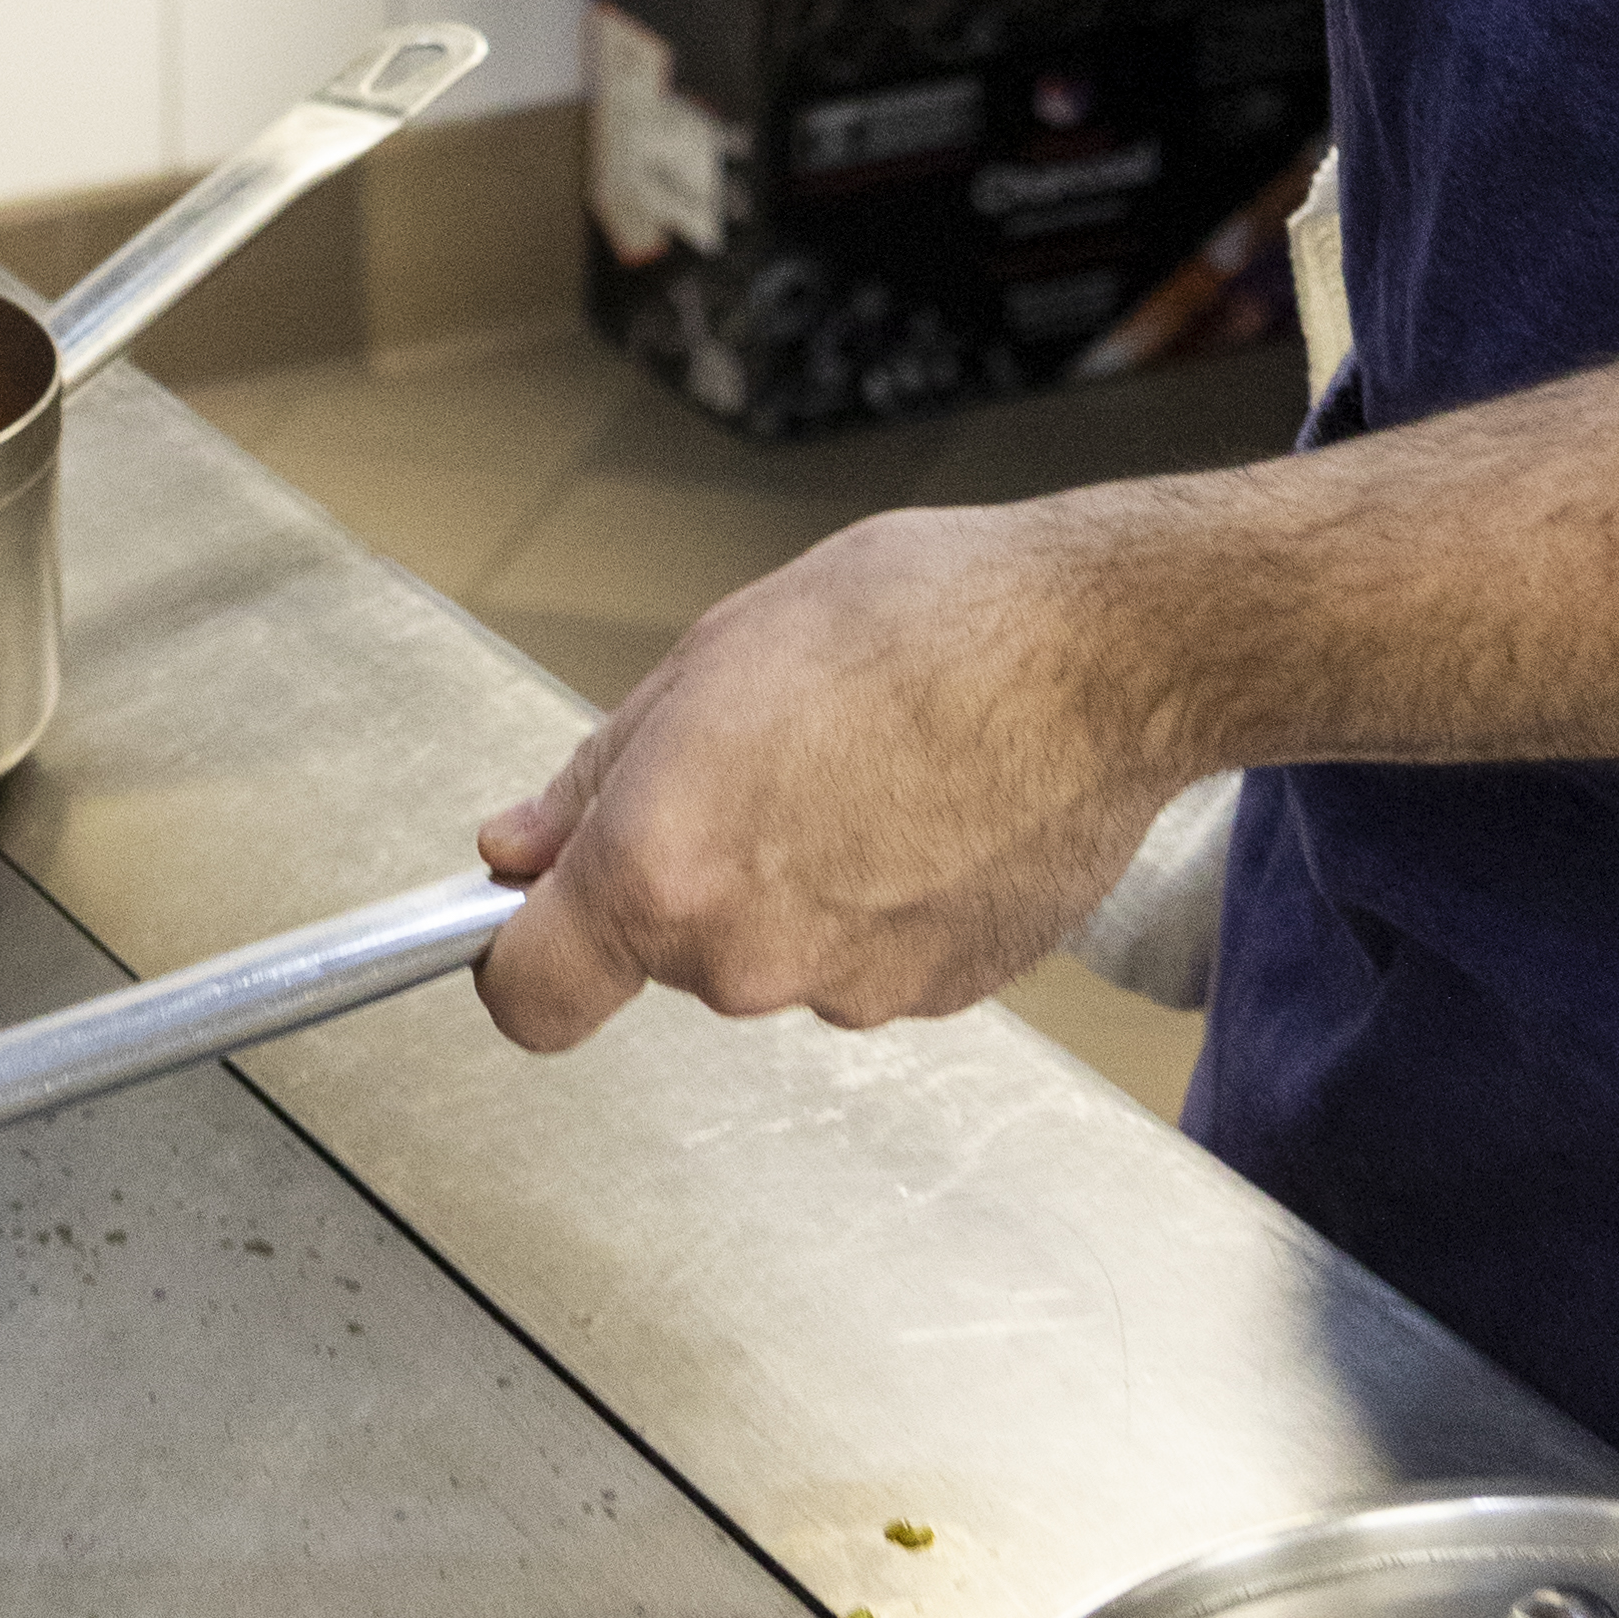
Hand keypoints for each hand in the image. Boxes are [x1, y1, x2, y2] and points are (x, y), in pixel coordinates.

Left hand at [472, 507, 1183, 1055]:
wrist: (1100, 654)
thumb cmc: (919, 621)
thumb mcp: (717, 652)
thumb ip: (599, 772)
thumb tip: (522, 845)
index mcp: (665, 866)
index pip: (531, 996)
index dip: (518, 955)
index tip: (527, 916)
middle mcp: (748, 959)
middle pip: (665, 951)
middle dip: (692, 866)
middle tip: (761, 755)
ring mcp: (850, 991)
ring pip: (772, 950)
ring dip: (794, 880)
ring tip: (864, 763)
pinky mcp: (939, 996)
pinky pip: (865, 956)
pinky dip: (880, 897)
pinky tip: (928, 803)